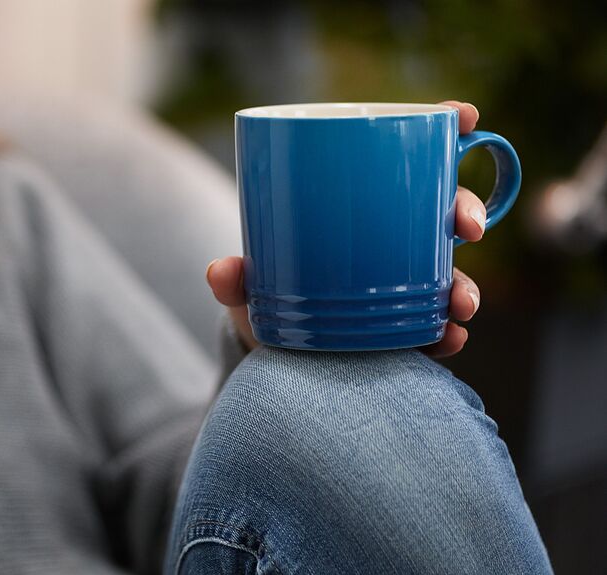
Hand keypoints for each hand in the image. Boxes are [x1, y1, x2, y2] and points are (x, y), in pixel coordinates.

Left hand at [206, 101, 485, 358]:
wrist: (273, 347)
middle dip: (465, 209)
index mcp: (363, 205)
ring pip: (449, 270)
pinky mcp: (405, 324)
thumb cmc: (268, 294)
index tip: (464, 115)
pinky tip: (451, 336)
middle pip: (442, 209)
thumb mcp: (253, 283)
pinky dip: (448, 332)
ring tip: (461, 304)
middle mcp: (392, 237)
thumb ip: (236, 278)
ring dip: (465, 283)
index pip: (408, 157)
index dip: (446, 128)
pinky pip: (436, 323)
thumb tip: (219, 273)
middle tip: (466, 228)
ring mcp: (404, 280)